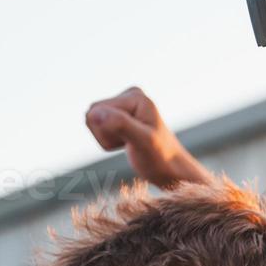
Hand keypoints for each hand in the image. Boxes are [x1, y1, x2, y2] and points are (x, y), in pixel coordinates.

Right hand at [85, 87, 210, 188]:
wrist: (172, 171)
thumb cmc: (160, 159)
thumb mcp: (142, 142)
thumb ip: (120, 124)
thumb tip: (95, 112)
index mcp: (135, 96)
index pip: (96, 111)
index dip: (106, 133)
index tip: (131, 141)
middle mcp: (130, 94)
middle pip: (92, 114)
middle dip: (104, 135)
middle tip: (129, 144)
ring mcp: (125, 105)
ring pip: (93, 121)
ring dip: (106, 139)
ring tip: (129, 144)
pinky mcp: (122, 115)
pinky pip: (98, 127)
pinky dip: (108, 141)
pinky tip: (127, 143)